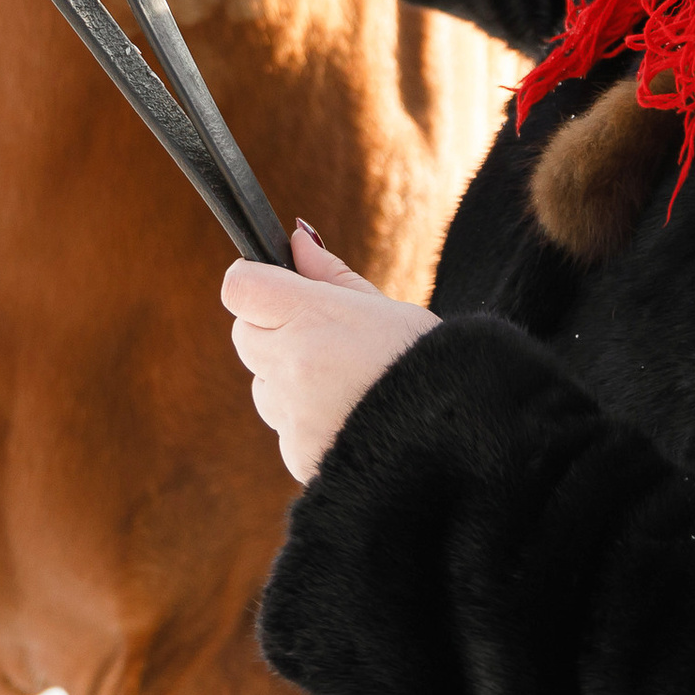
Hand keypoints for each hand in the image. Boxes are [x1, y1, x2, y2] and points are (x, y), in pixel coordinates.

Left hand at [223, 222, 438, 483]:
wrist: (455, 434)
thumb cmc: (422, 359)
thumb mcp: (381, 305)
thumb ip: (328, 273)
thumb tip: (296, 238)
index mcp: (310, 317)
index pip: (239, 288)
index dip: (254, 282)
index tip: (277, 287)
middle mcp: (291, 366)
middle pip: (245, 335)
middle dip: (272, 330)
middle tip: (322, 336)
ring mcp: (291, 416)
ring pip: (263, 387)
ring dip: (287, 381)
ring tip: (345, 383)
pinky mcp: (297, 456)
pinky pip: (285, 430)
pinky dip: (306, 423)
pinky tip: (350, 418)